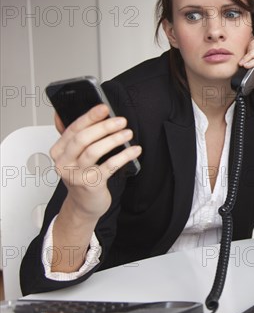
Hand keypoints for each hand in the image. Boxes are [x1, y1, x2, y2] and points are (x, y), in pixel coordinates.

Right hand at [50, 104, 141, 221]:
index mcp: (59, 151)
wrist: (83, 205)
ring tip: (128, 133)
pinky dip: (124, 156)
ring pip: (94, 151)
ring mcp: (76, 175)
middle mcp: (64, 162)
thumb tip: (97, 114)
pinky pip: (109, 166)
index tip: (104, 107)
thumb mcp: (77, 156)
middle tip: (121, 120)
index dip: (90, 117)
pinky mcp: (90, 184)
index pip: (73, 129)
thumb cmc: (83, 175)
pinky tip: (134, 150)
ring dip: (114, 140)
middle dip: (103, 127)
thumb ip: (82, 136)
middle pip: (83, 139)